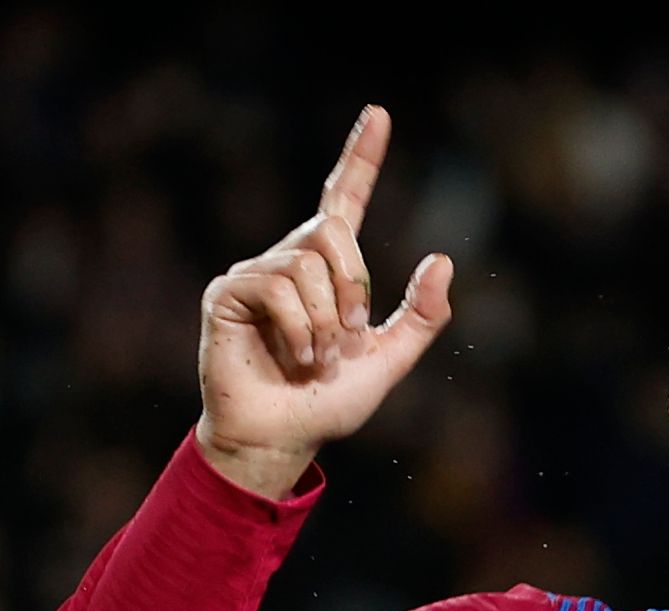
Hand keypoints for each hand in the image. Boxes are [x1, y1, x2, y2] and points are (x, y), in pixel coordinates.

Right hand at [196, 104, 453, 497]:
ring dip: (326, 324)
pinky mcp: (226, 292)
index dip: (361, 158)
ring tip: (315, 360)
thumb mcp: (390, 361)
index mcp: (328, 270)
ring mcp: (255, 273)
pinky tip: (295, 359)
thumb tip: (441, 258)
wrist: (283, 439)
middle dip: (354, 288)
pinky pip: (278, 289)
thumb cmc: (328, 404)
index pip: (343, 199)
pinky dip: (300, 331)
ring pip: (307, 265)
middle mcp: (289, 260)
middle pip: (331, 232)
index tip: (379, 114)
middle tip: (348, 338)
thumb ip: (422, 318)